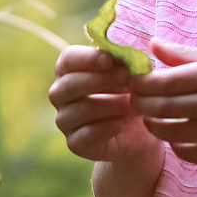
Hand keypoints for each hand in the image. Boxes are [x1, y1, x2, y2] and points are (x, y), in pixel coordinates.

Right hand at [49, 46, 163, 166]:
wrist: (136, 131)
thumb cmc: (129, 94)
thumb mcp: (128, 75)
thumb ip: (123, 62)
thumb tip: (127, 54)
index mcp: (68, 70)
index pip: (69, 59)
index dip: (88, 58)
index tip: (111, 60)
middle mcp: (60, 93)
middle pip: (71, 84)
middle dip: (101, 80)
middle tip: (127, 79)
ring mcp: (64, 120)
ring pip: (80, 109)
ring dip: (110, 105)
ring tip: (132, 104)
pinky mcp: (74, 143)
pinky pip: (87, 134)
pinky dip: (107, 127)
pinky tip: (123, 123)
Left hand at [126, 41, 196, 166]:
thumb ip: (184, 54)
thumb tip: (152, 43)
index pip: (160, 82)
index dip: (139, 83)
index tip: (134, 82)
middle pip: (158, 107)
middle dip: (140, 104)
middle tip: (136, 100)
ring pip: (166, 132)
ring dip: (152, 123)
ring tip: (151, 115)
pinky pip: (182, 151)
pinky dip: (173, 143)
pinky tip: (175, 133)